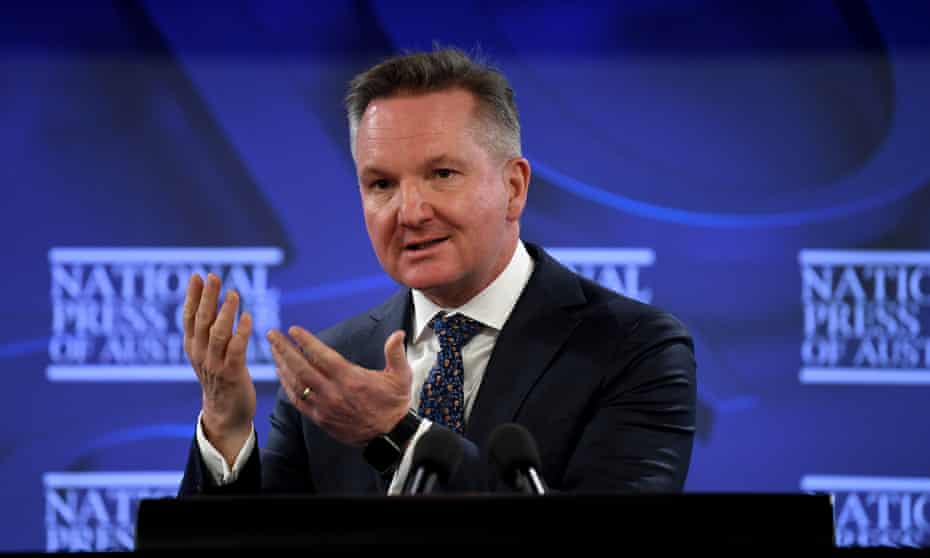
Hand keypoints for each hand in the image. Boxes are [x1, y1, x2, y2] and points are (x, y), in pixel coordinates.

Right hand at [183, 273, 256, 464]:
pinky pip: (236, 349)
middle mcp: (200, 354)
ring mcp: (214, 364)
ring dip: (226, 312)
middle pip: (201, 320)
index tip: (197, 276)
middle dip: (207, 297)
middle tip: (214, 277)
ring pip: (218, 333)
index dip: (193, 296)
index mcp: (192, 347)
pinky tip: (248, 317)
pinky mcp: (232, 374)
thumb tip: (209, 300)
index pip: (189, 317)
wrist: (226, 414)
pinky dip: (241, 332)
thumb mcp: (208, 352)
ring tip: (234, 294)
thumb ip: (209, 329)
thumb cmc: (220, 378)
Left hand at [267, 326, 411, 446]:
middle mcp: (334, 392)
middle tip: (272, 335)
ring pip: (296, 384)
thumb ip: (396, 353)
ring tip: (273, 350)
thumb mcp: (401, 376)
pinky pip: (298, 401)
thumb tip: (398, 334)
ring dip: (282, 365)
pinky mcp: (321, 418)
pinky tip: (282, 374)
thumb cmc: (395, 404)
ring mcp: (325, 407)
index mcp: (351, 379)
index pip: (322, 356)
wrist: (390, 436)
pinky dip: (287, 386)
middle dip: (284, 349)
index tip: (293, 329)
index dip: (306, 341)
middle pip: (301, 368)